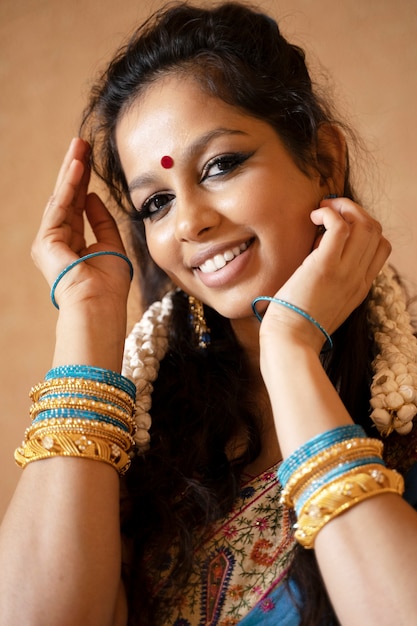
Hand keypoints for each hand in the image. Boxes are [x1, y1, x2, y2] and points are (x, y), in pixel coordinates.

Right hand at [32, 137, 130, 310]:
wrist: (99, 306)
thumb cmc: (108, 286)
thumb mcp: (111, 245)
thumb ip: (102, 221)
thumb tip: (92, 197)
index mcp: (73, 244)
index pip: (77, 206)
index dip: (84, 182)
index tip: (90, 159)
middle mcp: (58, 241)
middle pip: (66, 198)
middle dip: (75, 170)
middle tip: (81, 142)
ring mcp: (49, 241)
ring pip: (61, 198)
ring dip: (71, 170)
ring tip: (79, 145)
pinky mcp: (46, 240)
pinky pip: (60, 206)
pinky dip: (69, 185)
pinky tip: (78, 166)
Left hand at [260, 198, 390, 350]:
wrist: (291, 341)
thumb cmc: (298, 324)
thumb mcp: (327, 301)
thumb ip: (332, 278)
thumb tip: (318, 249)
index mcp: (361, 286)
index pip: (381, 247)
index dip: (363, 229)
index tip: (337, 229)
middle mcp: (359, 278)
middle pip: (375, 230)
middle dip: (354, 211)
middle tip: (329, 211)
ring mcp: (345, 272)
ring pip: (364, 224)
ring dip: (343, 207)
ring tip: (321, 211)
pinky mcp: (324, 266)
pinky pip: (339, 226)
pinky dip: (328, 214)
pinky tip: (313, 218)